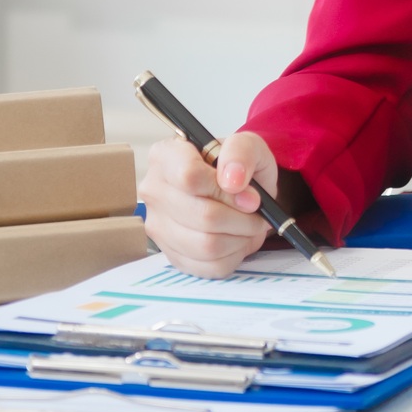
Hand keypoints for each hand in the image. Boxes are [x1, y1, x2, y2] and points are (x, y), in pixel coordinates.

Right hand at [138, 131, 280, 278]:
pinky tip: (236, 238)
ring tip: (248, 223)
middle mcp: (154, 192)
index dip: (225, 190)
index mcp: (165, 156)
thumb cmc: (237, 166)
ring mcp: (160, 227)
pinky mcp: (172, 255)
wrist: (239, 190)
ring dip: (240, 236)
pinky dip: (234, 254)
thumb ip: (241, 151)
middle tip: (257, 211)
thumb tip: (232, 180)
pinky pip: (210, 266)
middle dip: (241, 216)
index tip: (250, 194)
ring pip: (207, 245)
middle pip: (203, 215)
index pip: (188, 177)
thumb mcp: (248, 145)